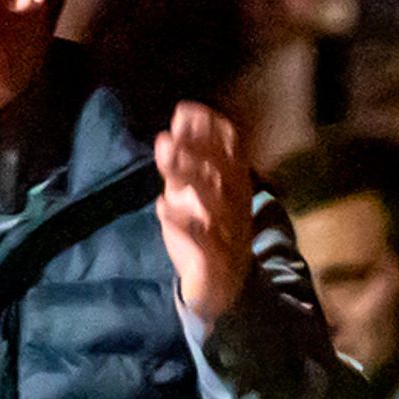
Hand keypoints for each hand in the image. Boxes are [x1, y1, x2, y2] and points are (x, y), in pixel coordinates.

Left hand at [153, 103, 255, 326]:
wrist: (226, 287)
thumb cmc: (209, 230)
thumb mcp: (198, 190)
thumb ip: (188, 160)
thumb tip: (176, 121)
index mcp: (236, 182)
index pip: (233, 146)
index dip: (211, 126)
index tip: (184, 111)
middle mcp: (236, 203)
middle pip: (222, 170)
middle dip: (195, 150)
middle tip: (164, 138)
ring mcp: (228, 231)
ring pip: (213, 201)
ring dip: (189, 177)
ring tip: (163, 160)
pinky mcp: (215, 259)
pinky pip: (203, 241)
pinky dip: (183, 225)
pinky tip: (162, 209)